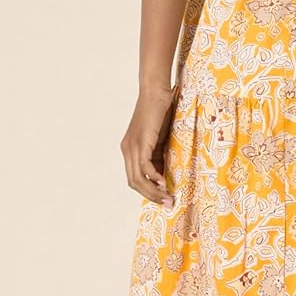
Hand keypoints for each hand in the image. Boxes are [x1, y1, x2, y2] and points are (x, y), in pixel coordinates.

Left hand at [121, 81, 178, 206]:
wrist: (155, 92)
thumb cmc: (161, 112)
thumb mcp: (160, 139)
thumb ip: (160, 155)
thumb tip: (167, 175)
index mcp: (130, 151)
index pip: (135, 179)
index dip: (148, 192)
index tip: (163, 199)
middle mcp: (127, 150)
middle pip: (134, 183)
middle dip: (151, 196)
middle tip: (168, 204)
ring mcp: (132, 147)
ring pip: (137, 178)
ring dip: (153, 191)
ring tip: (168, 197)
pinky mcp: (141, 142)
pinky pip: (144, 166)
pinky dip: (153, 177)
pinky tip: (163, 181)